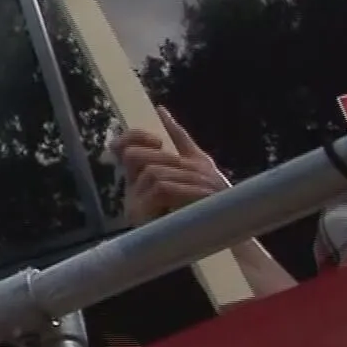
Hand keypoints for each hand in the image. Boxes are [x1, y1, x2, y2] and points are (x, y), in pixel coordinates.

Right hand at [108, 107, 227, 224]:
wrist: (224, 235)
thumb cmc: (210, 201)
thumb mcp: (195, 164)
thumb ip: (177, 139)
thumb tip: (160, 111)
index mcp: (140, 177)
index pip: (123, 148)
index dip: (134, 137)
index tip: (159, 142)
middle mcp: (132, 191)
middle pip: (135, 157)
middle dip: (164, 158)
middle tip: (187, 170)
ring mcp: (135, 207)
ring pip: (153, 174)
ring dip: (184, 177)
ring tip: (206, 189)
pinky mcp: (143, 222)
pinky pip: (160, 190)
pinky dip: (184, 188)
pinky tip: (201, 195)